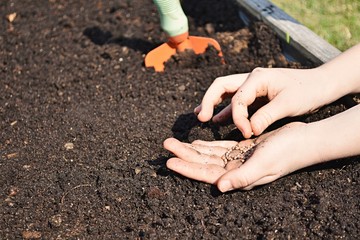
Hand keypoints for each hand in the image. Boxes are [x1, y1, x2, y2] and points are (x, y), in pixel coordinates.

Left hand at [164, 122, 318, 191]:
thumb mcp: (263, 164)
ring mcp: (237, 160)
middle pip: (203, 163)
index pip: (206, 174)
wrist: (302, 141)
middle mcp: (235, 170)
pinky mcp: (241, 149)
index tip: (169, 162)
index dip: (187, 168)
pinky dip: (206, 146)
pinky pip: (219, 148)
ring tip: (174, 142)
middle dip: (183, 155)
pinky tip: (195, 143)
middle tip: (165, 145)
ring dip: (191, 149)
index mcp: (238, 177)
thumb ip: (241, 177)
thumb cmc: (286, 153)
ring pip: (208, 155)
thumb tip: (219, 187)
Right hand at [194, 67, 328, 137]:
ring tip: (201, 116)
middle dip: (209, 101)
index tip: (247, 133)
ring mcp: (252, 87)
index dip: (238, 118)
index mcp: (257, 78)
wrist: (320, 85)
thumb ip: (267, 116)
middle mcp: (251, 79)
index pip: (238, 99)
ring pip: (225, 93)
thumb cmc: (306, 91)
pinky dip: (226, 111)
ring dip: (213, 104)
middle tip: (201, 117)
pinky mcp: (255, 96)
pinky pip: (236, 102)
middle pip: (221, 86)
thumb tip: (249, 130)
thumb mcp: (288, 104)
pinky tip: (217, 120)